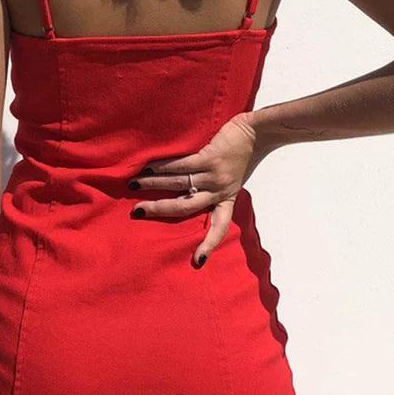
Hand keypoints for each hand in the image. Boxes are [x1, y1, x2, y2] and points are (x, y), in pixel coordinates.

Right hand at [128, 112, 274, 265]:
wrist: (259, 133)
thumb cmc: (244, 156)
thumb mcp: (234, 181)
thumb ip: (215, 190)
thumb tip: (188, 194)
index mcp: (227, 199)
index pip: (220, 227)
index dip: (209, 244)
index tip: (198, 261)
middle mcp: (220, 191)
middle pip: (185, 206)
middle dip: (159, 209)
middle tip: (137, 212)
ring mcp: (214, 175)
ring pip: (178, 184)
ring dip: (153, 184)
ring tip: (134, 185)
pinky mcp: (210, 157)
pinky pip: (181, 165)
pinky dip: (162, 166)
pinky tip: (148, 167)